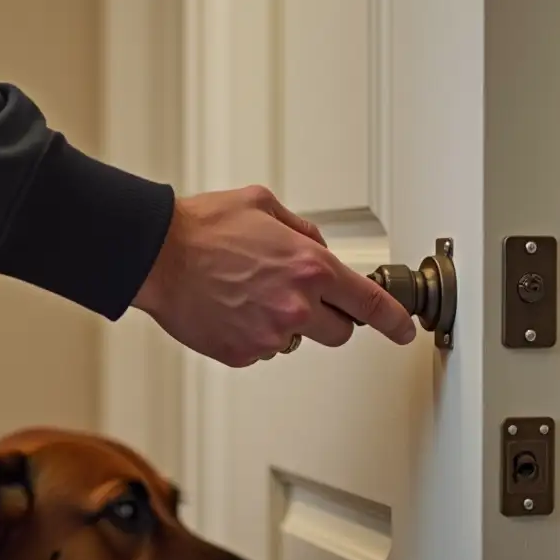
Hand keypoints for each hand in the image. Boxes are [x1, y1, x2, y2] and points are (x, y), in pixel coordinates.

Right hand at [132, 185, 416, 366]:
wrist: (156, 256)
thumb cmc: (203, 228)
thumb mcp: (264, 206)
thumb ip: (303, 232)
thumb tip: (318, 250)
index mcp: (308, 267)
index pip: (369, 303)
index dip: (393, 321)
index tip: (403, 330)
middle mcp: (295, 306)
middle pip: (340, 333)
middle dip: (331, 318)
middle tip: (303, 299)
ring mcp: (269, 335)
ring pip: (296, 341)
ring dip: (285, 324)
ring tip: (249, 295)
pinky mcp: (243, 353)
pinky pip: (263, 350)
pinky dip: (253, 333)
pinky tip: (231, 308)